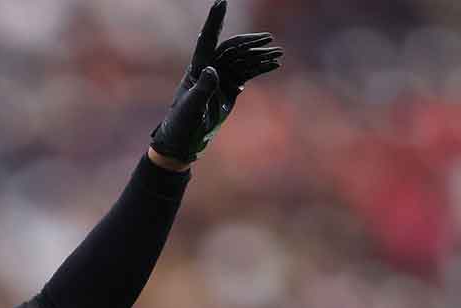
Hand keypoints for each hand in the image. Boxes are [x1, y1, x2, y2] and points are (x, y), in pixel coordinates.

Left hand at [150, 0, 283, 163]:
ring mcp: (220, 78)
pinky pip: (247, 74)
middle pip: (233, 48)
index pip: (207, 39)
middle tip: (269, 39)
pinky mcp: (228, 89)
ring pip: (243, 60)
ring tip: (279, 53)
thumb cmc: (182, 124)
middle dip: (251, 42)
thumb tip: (213, 70)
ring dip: (260, 56)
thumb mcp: (191, 108)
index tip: (221, 1)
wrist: (184, 141)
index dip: (214, 20)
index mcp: (197, 69)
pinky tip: (274, 64)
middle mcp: (209, 68)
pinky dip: (260, 68)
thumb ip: (202, 89)